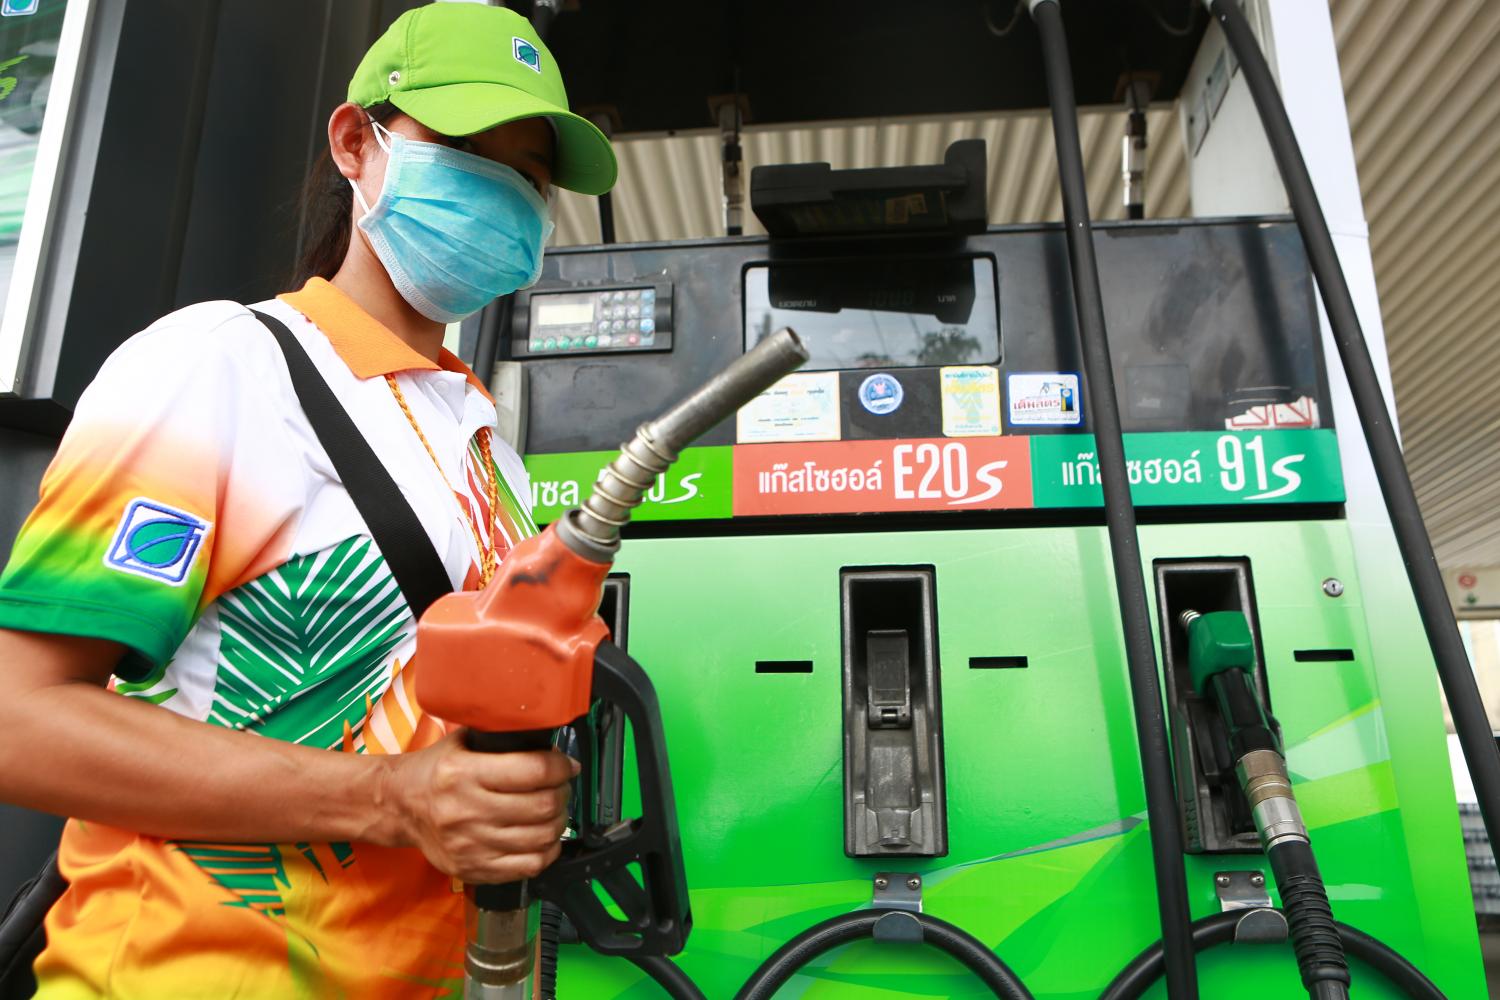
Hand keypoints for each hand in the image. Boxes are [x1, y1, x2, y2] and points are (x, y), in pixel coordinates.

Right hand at [381, 729, 575, 883]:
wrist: (400, 807)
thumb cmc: (434, 771)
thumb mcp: (461, 742)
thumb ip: (499, 738)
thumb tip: (546, 734)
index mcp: (464, 773)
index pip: (532, 771)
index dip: (561, 767)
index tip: (568, 765)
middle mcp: (466, 811)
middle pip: (541, 806)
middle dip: (562, 793)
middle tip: (562, 787)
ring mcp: (470, 845)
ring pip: (540, 838)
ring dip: (558, 822)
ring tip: (554, 810)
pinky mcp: (473, 869)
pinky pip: (528, 867)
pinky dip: (547, 851)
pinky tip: (545, 838)